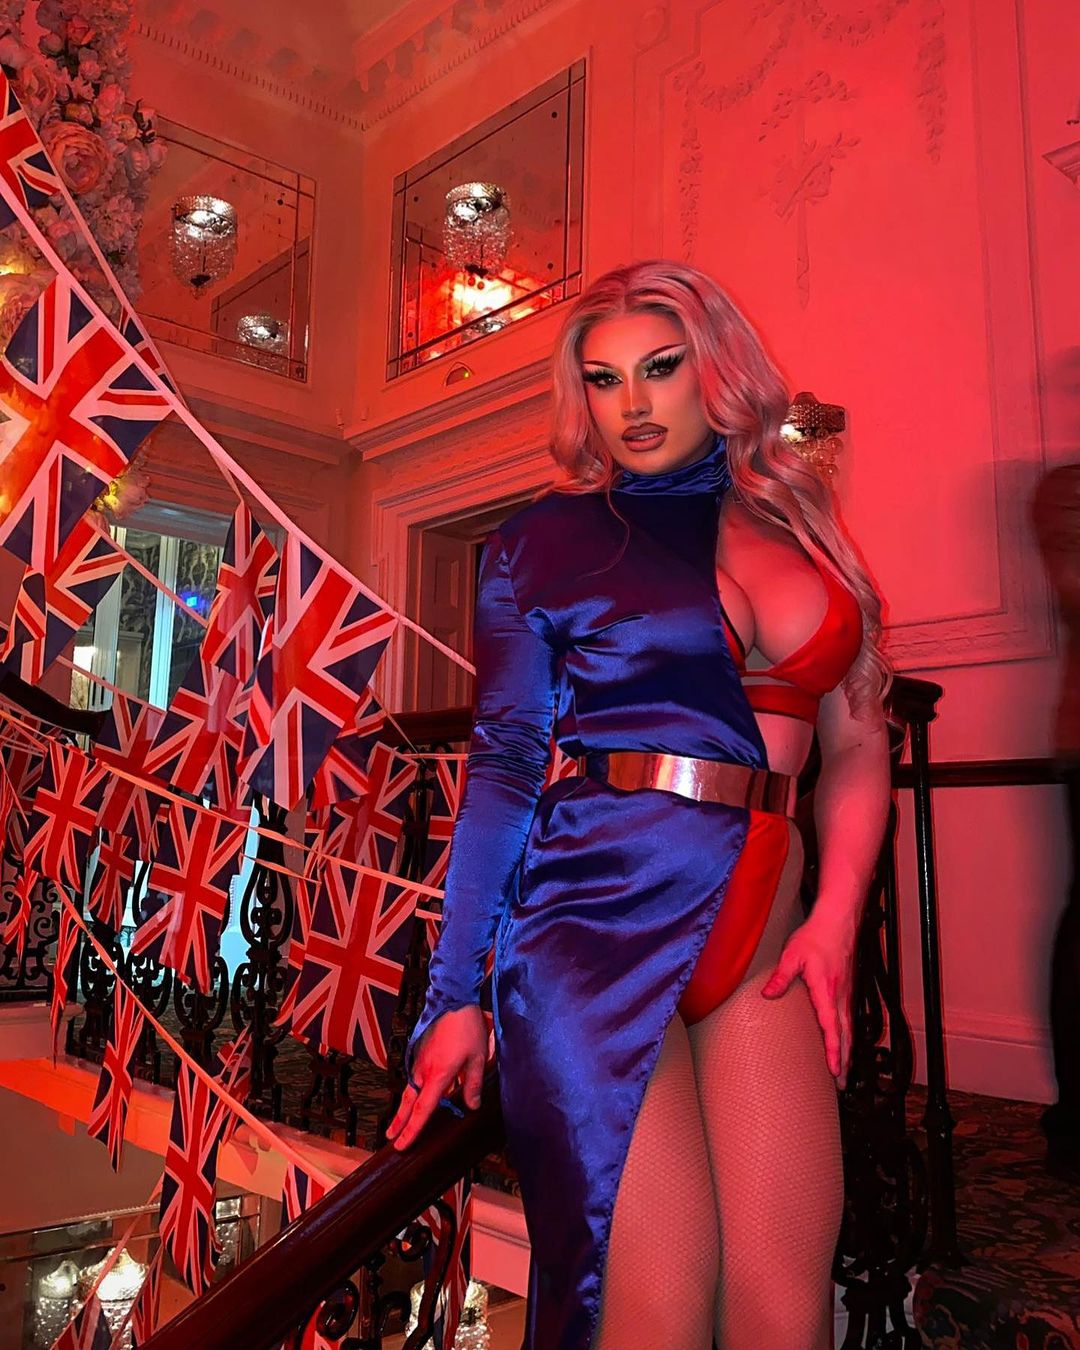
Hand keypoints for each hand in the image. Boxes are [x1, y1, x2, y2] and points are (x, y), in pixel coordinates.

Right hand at [386, 1005, 487, 1151]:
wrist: (454, 999)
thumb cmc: (467, 1028)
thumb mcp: (478, 1058)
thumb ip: (473, 1084)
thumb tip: (471, 1106)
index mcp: (438, 1075)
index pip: (423, 1110)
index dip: (412, 1129)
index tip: (402, 1145)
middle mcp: (424, 1070)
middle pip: (408, 1103)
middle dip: (399, 1123)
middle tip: (390, 1139)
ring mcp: (420, 1060)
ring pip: (409, 1090)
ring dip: (404, 1108)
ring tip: (396, 1125)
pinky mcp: (420, 1052)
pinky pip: (415, 1077)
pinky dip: (412, 1092)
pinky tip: (413, 1097)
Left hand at [761, 910, 857, 1088]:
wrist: (838, 919)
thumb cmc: (817, 936)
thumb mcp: (792, 954)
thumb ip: (780, 976)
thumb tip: (767, 994)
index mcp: (827, 991)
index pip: (832, 1028)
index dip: (834, 1052)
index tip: (834, 1071)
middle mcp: (841, 996)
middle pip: (846, 1036)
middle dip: (844, 1061)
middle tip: (842, 1084)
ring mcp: (846, 993)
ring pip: (850, 1029)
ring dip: (848, 1051)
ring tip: (844, 1071)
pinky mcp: (847, 988)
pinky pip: (850, 1018)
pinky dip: (849, 1035)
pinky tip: (844, 1041)